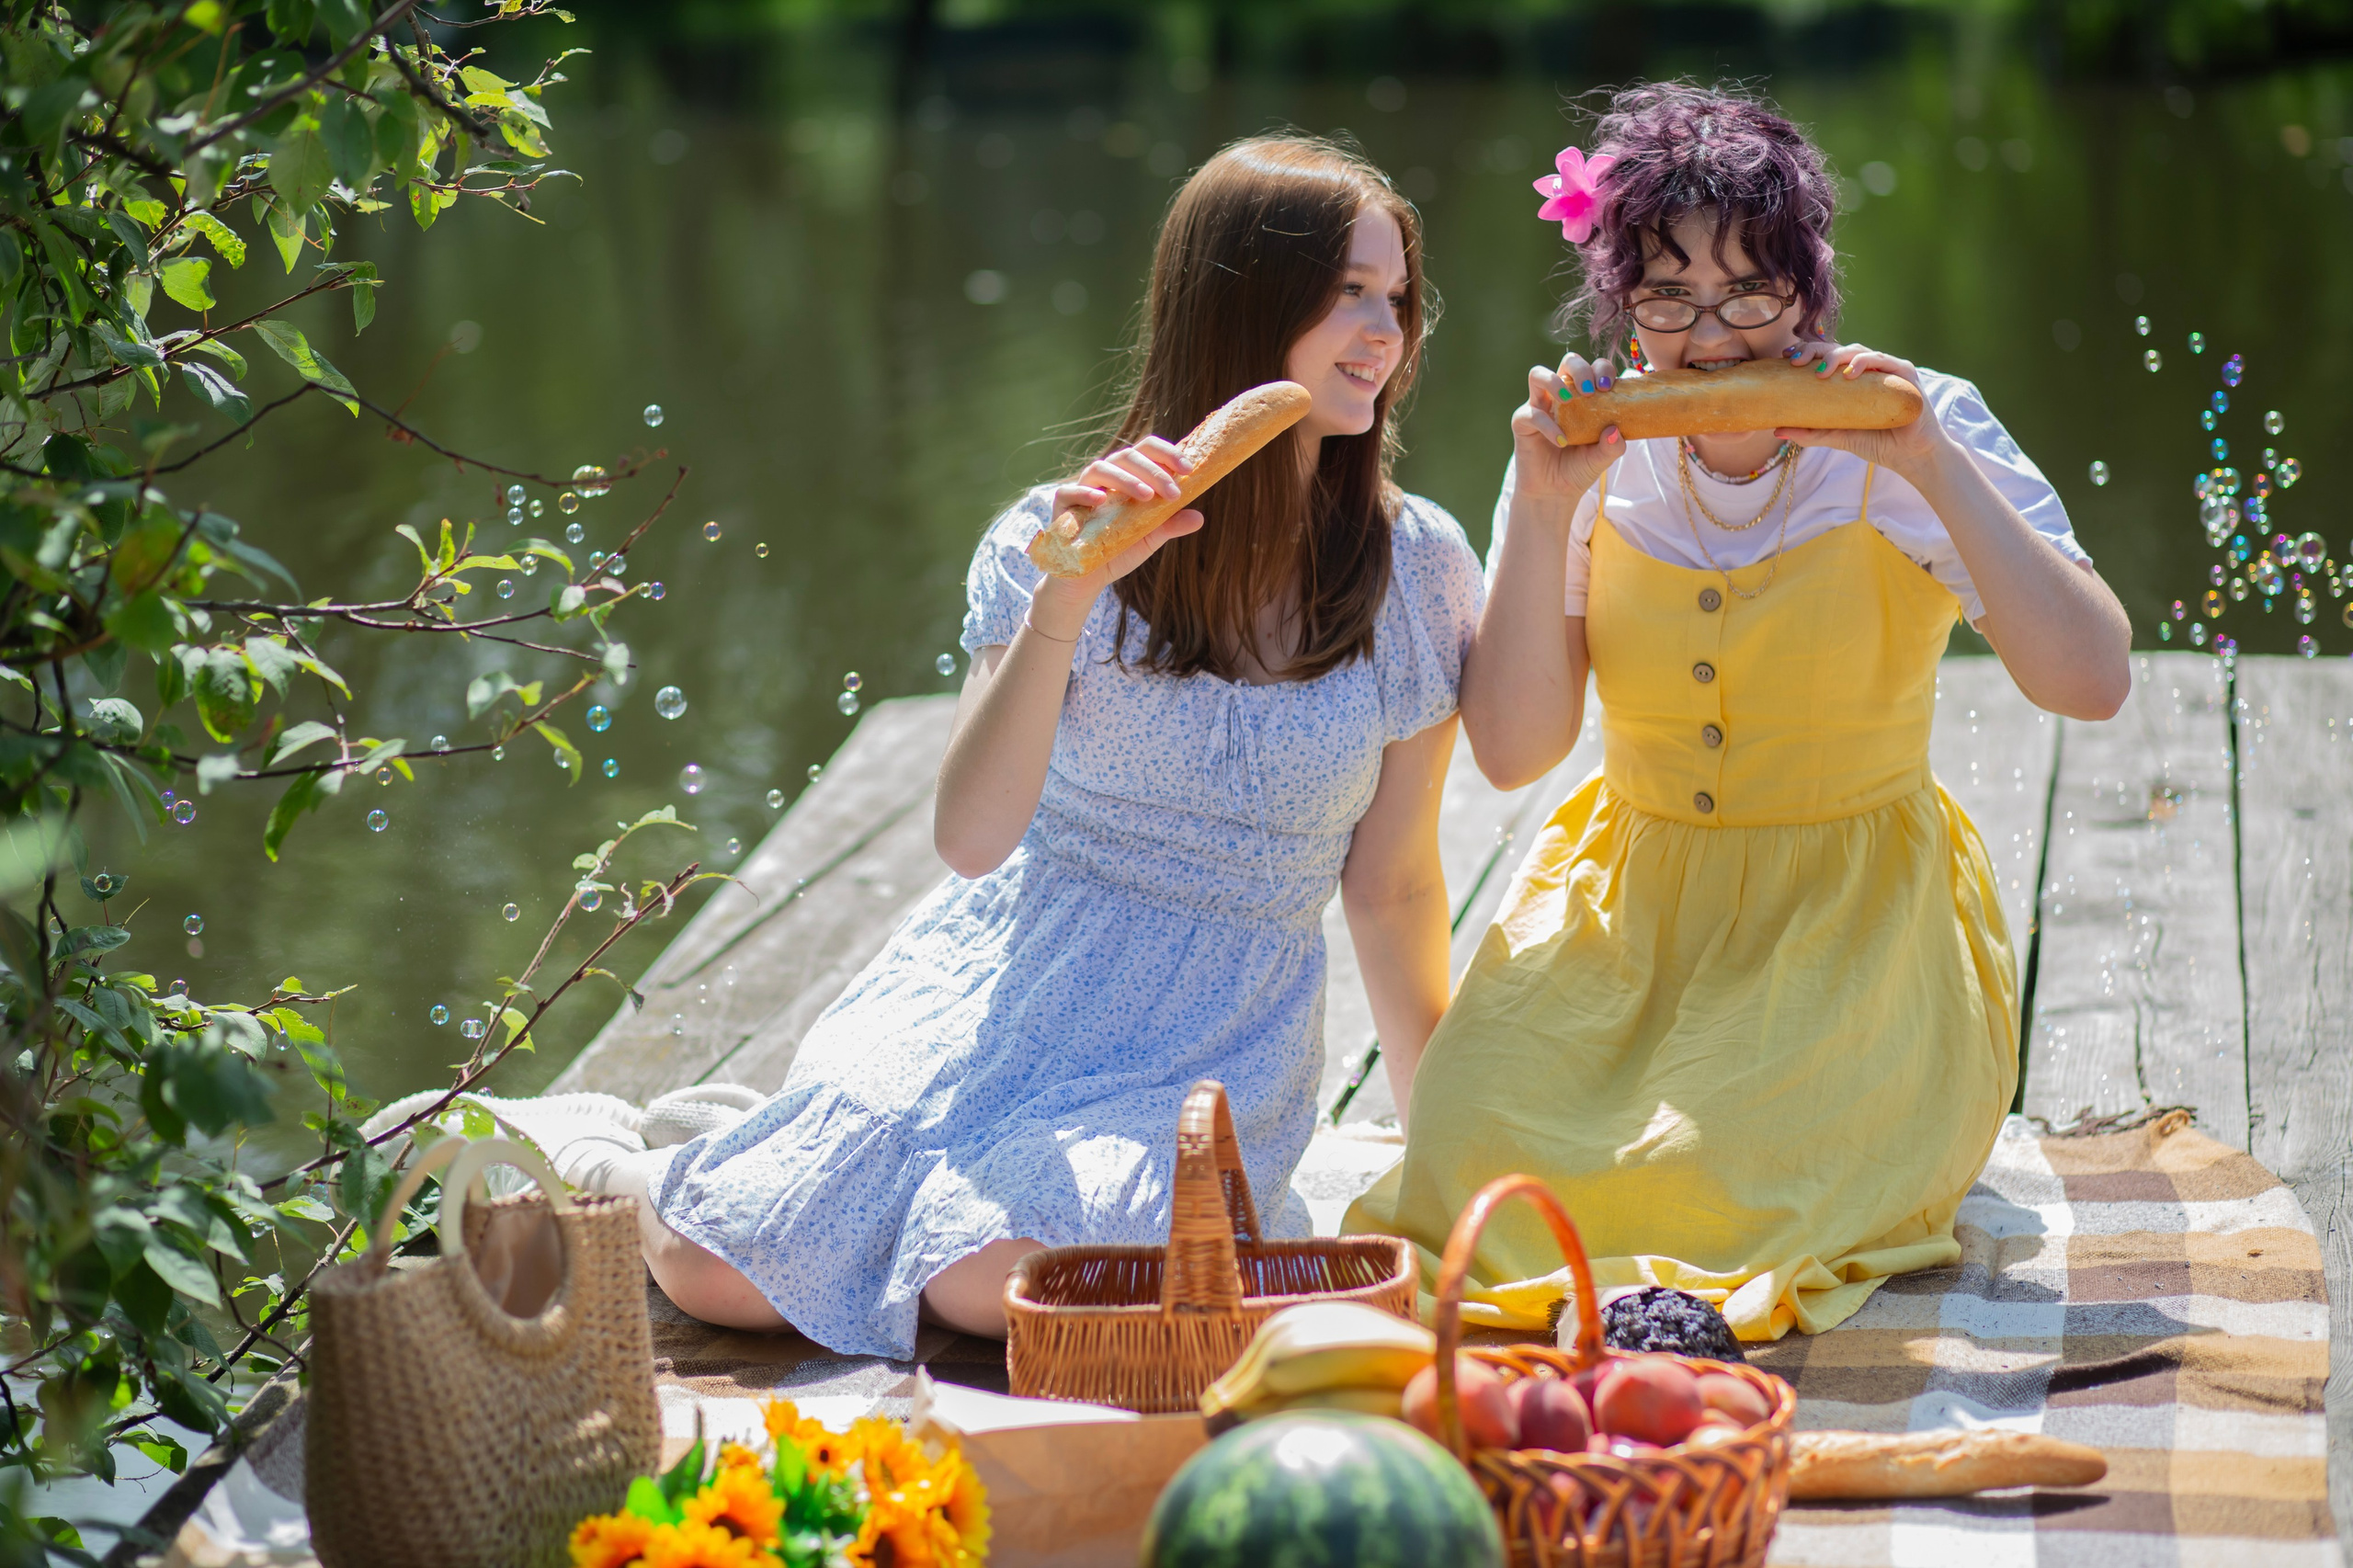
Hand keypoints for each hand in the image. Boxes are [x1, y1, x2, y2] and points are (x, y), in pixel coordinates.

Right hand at [1031, 437, 1204, 635]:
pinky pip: (1069, 491)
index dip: (1167, 453)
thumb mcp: (1149, 539)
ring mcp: (1082, 488)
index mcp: (1128, 477)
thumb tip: (1199, 517)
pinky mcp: (1062, 505)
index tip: (1188, 468)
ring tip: (1147, 496)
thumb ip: (1170, 525)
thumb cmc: (1117, 551)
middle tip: (1173, 493)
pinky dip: (1085, 492)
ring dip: (1126, 479)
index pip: (1146, 451)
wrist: (1087, 579)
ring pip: (1101, 468)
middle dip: (1153, 471)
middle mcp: (1106, 477)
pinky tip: (1102, 500)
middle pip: (1127, 456)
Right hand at [1511, 351, 1627, 504]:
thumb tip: (1615, 430)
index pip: (1593, 368)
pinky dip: (1548, 426)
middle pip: (1568, 361)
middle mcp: (1560, 395)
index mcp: (1583, 396)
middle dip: (1580, 369)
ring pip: (1538, 375)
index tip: (1608, 387)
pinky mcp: (1522, 422)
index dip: (1602, 370)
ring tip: (1568, 400)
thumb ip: (1613, 445)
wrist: (1555, 492)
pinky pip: (1532, 414)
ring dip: (1555, 382)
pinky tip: (1561, 441)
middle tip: (1590, 391)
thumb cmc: (1579, 468)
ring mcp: (1539, 406)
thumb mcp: (1602, 458)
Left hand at [1774, 341, 1954, 479]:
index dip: (1807, 352)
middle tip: (1796, 362)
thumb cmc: (1878, 442)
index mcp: (1852, 379)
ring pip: (1858, 350)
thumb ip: (1812, 433)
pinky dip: (1865, 362)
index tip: (1786, 359)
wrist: (1911, 456)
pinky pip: (1883, 360)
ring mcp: (1887, 369)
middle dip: (1815, 351)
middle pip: (1838, 349)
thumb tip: (1777, 430)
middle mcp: (1868, 370)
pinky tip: (1850, 372)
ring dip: (1837, 356)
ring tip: (1820, 371)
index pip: (1827, 358)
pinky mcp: (1905, 375)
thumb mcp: (1839, 437)